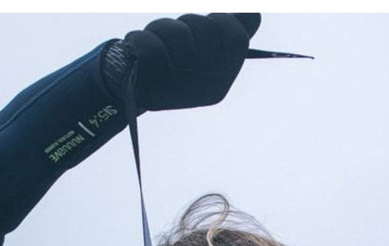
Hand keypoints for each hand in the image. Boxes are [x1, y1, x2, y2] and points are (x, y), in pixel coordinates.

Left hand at [112, 13, 260, 112]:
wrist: (134, 90)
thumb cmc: (171, 65)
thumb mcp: (204, 50)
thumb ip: (230, 31)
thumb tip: (253, 13)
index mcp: (220, 81)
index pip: (236, 36)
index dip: (221, 21)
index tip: (207, 28)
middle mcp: (203, 86)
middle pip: (206, 28)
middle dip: (189, 23)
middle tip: (176, 42)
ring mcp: (177, 85)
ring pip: (176, 32)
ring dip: (162, 30)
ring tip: (157, 48)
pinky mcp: (150, 82)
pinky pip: (149, 44)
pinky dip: (141, 41)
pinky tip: (140, 55)